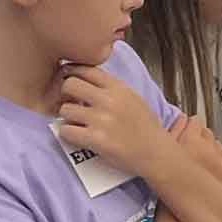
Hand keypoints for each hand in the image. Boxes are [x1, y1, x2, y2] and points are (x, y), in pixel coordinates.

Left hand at [57, 65, 171, 173]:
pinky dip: (68, 134)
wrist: (156, 153)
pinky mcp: (96, 139)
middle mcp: (109, 100)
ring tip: (77, 124)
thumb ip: (111, 88)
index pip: (85, 69)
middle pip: (70, 84)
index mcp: (118, 87)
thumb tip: (84, 80)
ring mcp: (102, 120)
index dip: (72, 73)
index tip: (70, 81)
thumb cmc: (145, 127)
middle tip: (71, 104)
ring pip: (65, 110)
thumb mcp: (133, 97)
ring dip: (68, 118)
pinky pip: (66, 131)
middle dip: (66, 95)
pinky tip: (78, 136)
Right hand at [170, 115, 221, 183]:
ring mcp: (221, 158)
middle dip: (199, 135)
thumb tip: (181, 118)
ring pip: (217, 144)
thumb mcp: (165, 153)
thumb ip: (173, 132)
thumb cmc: (169, 183)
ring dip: (209, 147)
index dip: (188, 126)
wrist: (187, 210)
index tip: (183, 131)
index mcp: (192, 139)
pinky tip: (211, 166)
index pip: (194, 121)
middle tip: (188, 146)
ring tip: (198, 157)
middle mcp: (209, 145)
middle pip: (206, 131)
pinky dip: (218, 158)